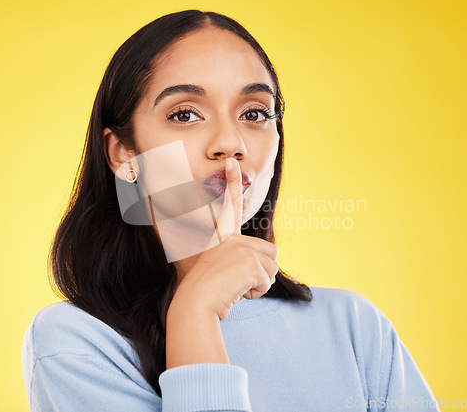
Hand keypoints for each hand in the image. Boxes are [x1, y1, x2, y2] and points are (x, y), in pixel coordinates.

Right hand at [172, 157, 278, 320]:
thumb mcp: (211, 269)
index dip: (232, 182)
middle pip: (269, 251)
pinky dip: (257, 291)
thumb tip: (202, 245)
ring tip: (235, 286)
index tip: (232, 161)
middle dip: (262, 270)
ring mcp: (241, 247)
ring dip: (259, 282)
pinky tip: (238, 292)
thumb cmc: (202, 292)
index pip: (229, 206)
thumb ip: (221, 259)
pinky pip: (268, 279)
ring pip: (272, 266)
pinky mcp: (249, 261)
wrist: (194, 305)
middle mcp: (232, 238)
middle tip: (237, 280)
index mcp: (221, 237)